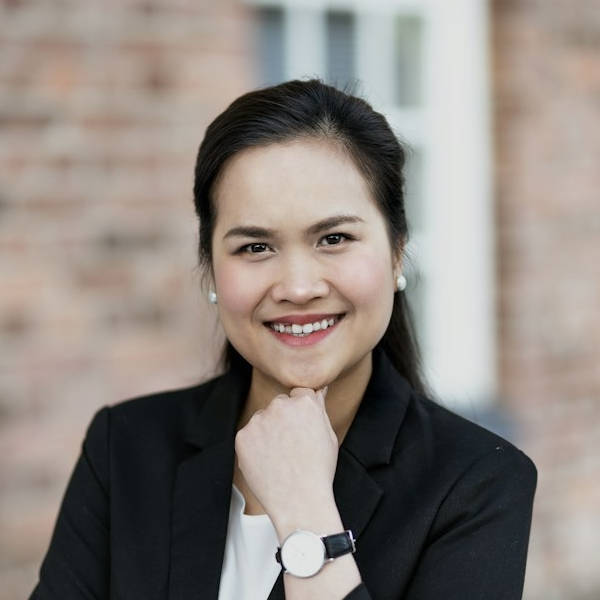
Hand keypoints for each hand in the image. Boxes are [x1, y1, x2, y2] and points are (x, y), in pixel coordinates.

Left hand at [234, 387, 338, 532]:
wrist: (299, 502)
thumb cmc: (318, 471)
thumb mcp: (328, 435)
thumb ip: (319, 408)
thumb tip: (317, 390)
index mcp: (305, 402)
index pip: (300, 393)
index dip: (302, 413)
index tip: (303, 429)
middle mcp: (280, 406)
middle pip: (279, 404)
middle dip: (284, 418)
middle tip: (292, 445)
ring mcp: (259, 420)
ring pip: (262, 419)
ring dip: (268, 431)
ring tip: (280, 457)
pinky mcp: (242, 436)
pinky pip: (248, 435)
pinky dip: (255, 446)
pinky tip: (267, 462)